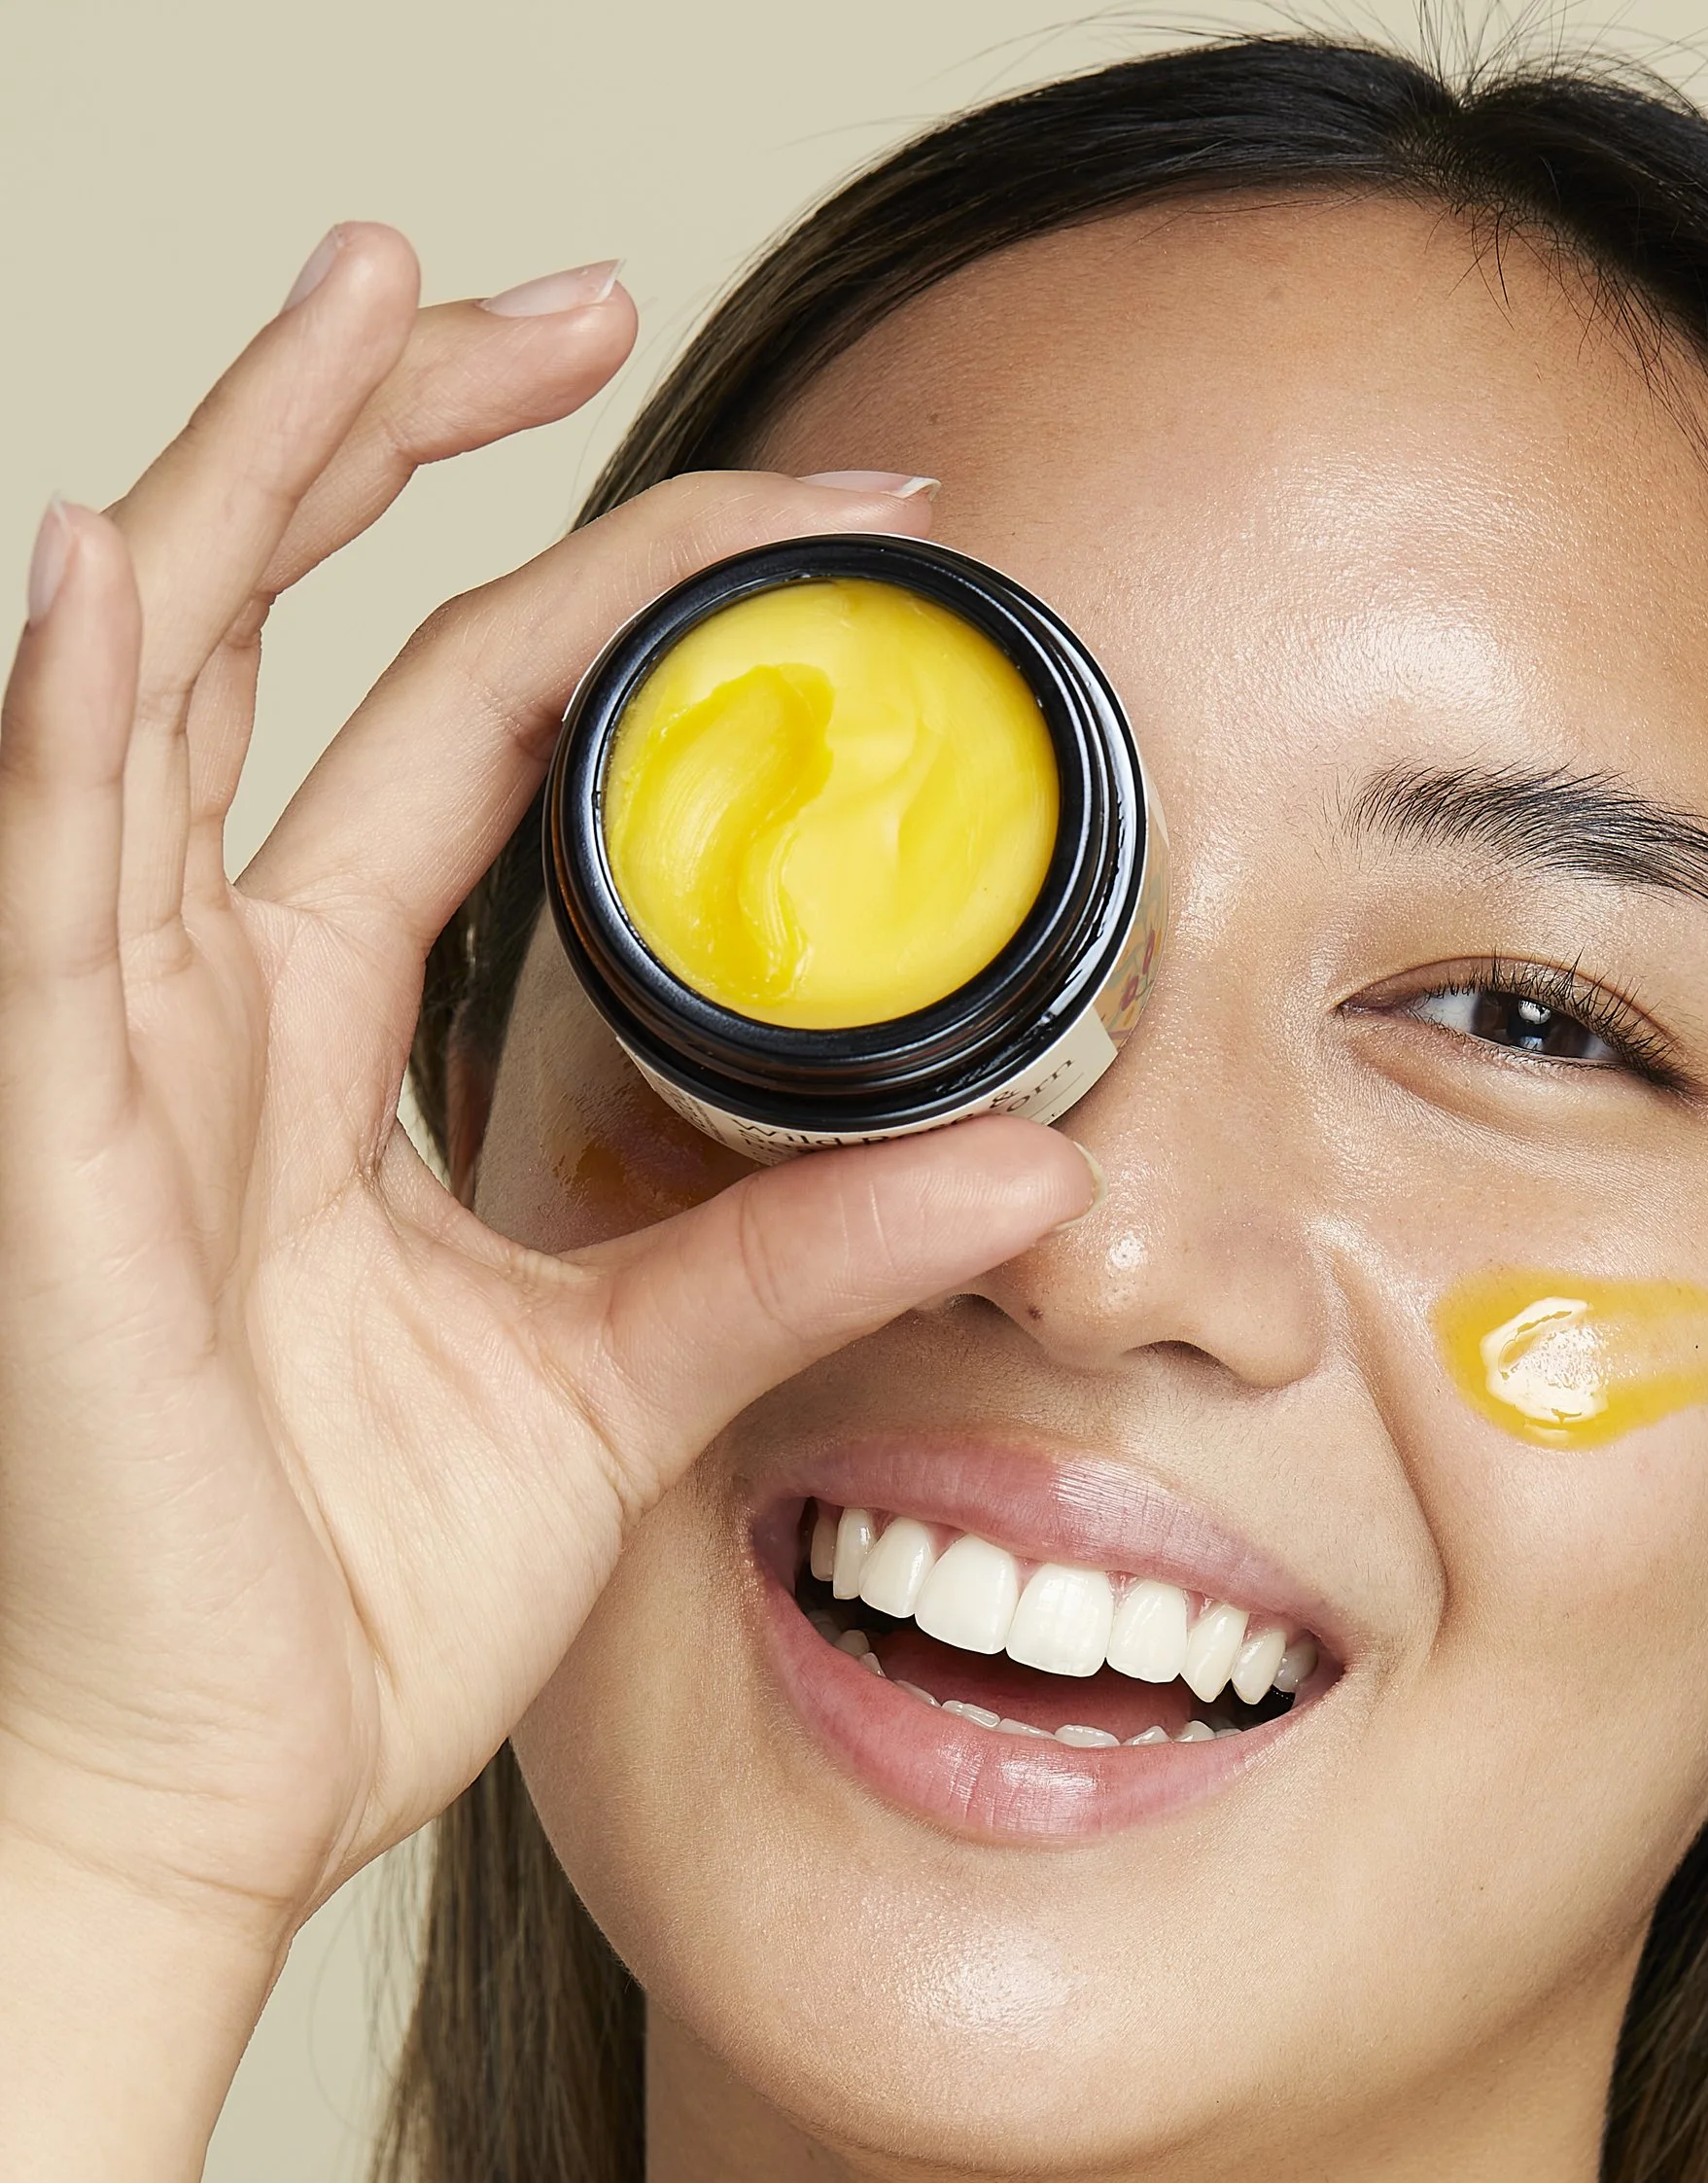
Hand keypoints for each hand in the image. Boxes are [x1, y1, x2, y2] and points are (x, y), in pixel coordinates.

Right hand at [0, 225, 1092, 1936]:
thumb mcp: (619, 1386)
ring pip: (155, 690)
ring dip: (260, 478)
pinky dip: (69, 727)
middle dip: (411, 443)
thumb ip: (795, 1256)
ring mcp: (108, 1060)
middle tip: (556, 291)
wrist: (212, 1787)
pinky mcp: (52, 1159)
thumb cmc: (340, 1594)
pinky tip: (105, 572)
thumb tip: (1030, 1168)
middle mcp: (202, 1005)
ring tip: (376, 295)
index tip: (829, 536)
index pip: (472, 734)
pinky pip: (46, 902)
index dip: (628, 605)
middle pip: (297, 641)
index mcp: (320, 1045)